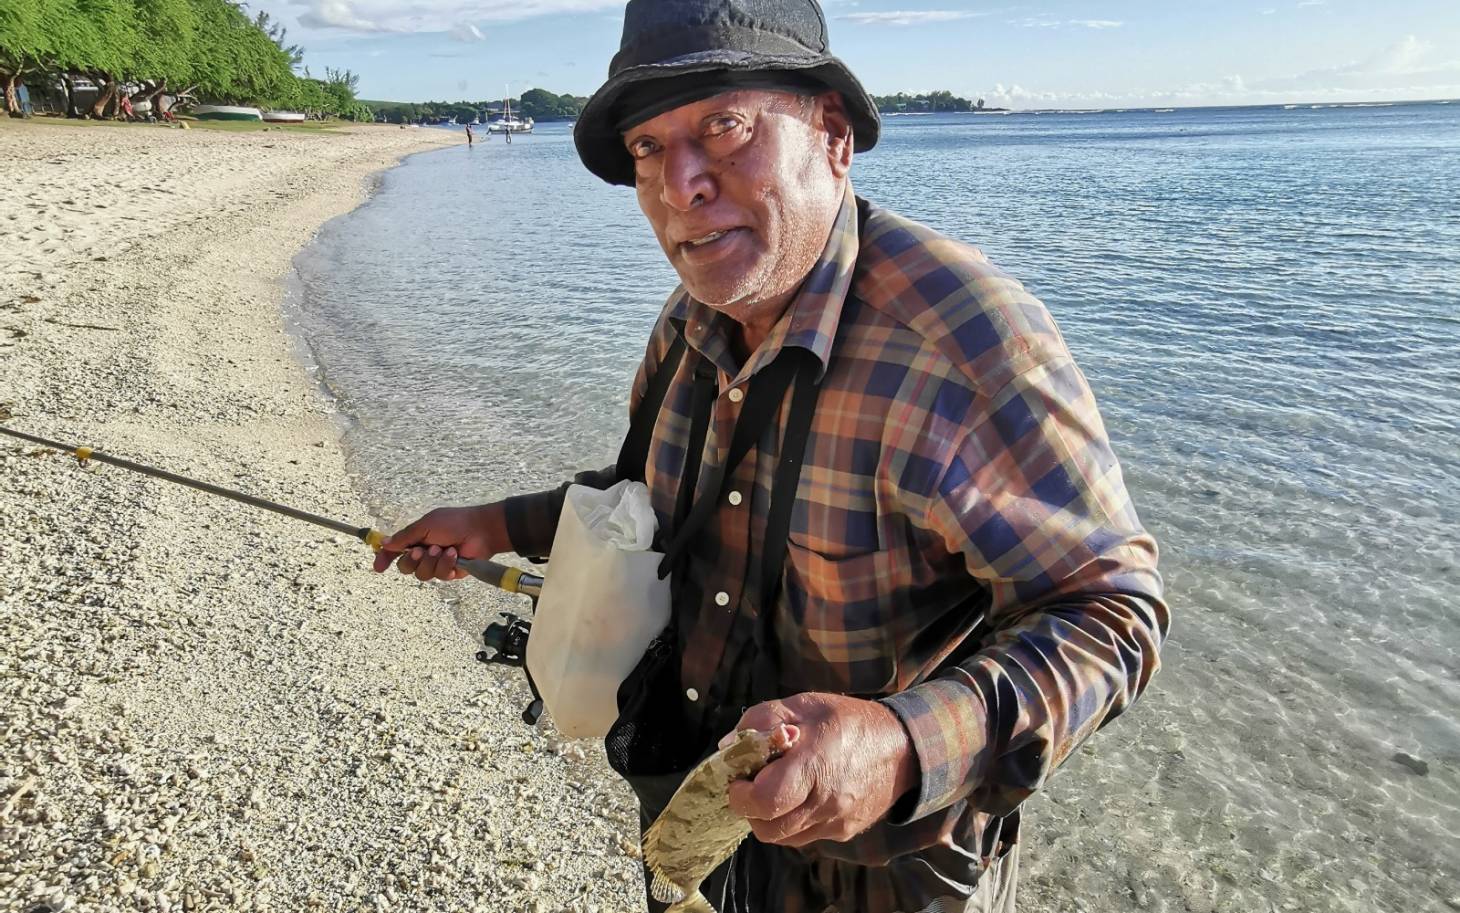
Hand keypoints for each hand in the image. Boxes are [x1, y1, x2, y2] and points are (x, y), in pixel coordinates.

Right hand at [371, 503, 509, 580]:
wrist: (481, 530)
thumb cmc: (454, 522)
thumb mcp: (426, 525)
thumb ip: (405, 537)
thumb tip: (383, 543)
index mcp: (416, 538)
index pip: (395, 552)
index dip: (385, 559)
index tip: (379, 567)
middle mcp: (424, 552)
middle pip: (405, 567)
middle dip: (412, 561)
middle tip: (421, 551)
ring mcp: (436, 564)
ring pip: (422, 574)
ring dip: (432, 561)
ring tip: (445, 549)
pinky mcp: (449, 572)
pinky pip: (440, 576)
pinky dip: (446, 564)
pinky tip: (455, 555)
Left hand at [725, 692, 917, 846]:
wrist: (901, 747)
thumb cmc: (847, 720)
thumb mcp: (803, 706)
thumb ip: (761, 721)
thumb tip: (728, 745)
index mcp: (813, 766)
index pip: (764, 800)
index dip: (740, 794)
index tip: (738, 777)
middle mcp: (825, 802)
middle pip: (767, 829)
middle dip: (750, 810)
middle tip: (753, 785)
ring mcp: (836, 822)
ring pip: (784, 838)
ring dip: (770, 818)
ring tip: (777, 788)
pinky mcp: (843, 832)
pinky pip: (805, 836)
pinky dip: (793, 821)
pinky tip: (801, 796)